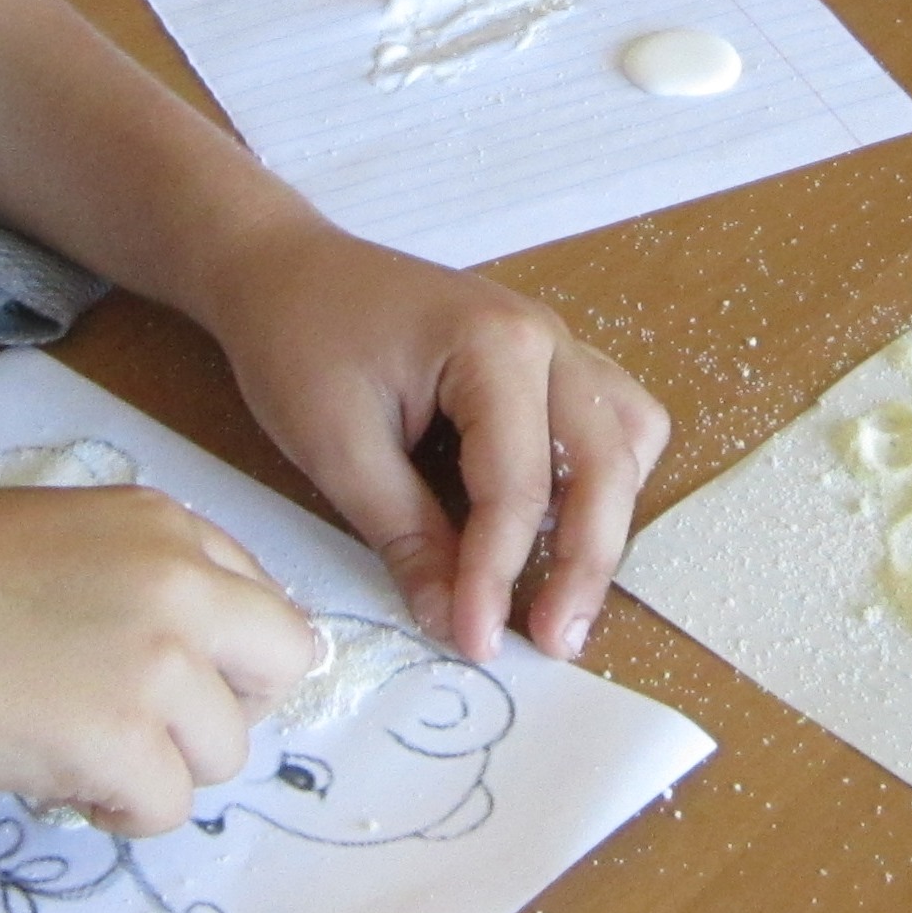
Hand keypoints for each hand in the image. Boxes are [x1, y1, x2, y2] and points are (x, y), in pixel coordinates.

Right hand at [0, 485, 319, 833]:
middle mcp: (183, 586)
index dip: (221, 653)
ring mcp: (159, 666)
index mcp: (166, 525)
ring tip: (81, 751)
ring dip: (162, 766)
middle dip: (225, 706)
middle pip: (279, 667)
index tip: (172, 678)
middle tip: (151, 725)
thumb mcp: (62, 531)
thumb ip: (138, 571)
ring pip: (225, 751)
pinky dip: (121, 812)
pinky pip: (169, 808)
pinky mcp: (122, 743)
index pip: (259, 598)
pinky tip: (63, 783)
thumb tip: (186, 641)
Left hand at [198, 217, 668, 663]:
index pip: (518, 484)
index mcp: (495, 345)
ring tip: (565, 593)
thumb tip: (454, 622)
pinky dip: (601, 482)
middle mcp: (547, 338)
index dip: (498, 575)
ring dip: (607, 520)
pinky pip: (609, 423)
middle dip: (585, 563)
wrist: (283, 269)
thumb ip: (407, 537)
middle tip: (554, 642)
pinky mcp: (547, 362)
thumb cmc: (300, 340)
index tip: (474, 643)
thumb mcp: (337, 449)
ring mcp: (557, 344)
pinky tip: (562, 528)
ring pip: (627, 440)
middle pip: (604, 465)